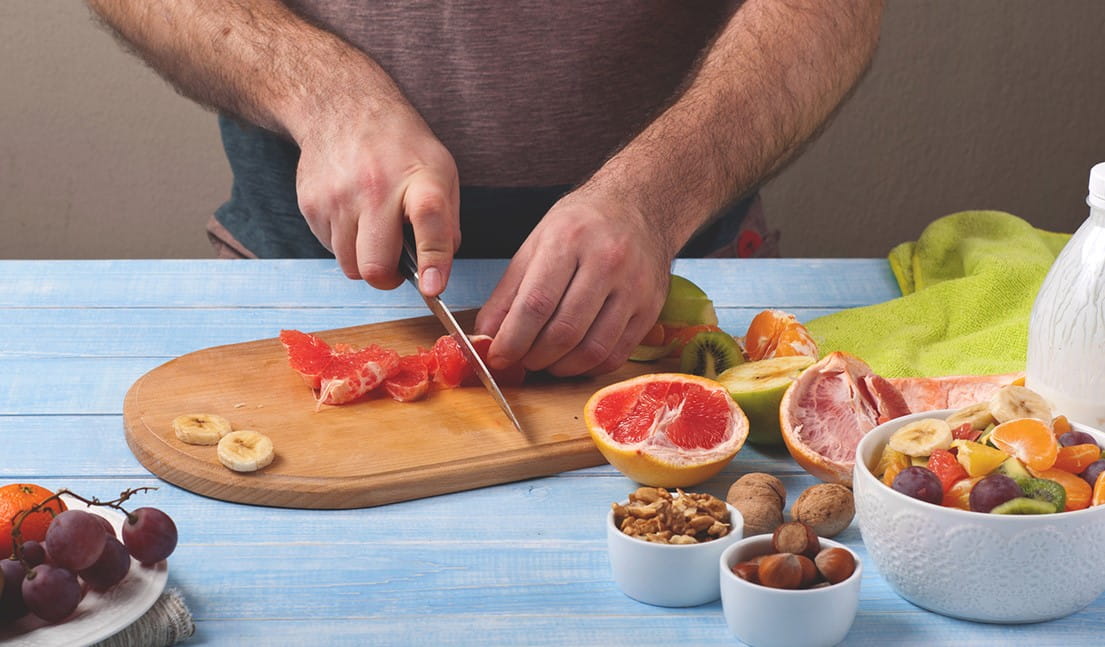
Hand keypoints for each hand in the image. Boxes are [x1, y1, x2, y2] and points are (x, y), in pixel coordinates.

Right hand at [294, 104, 460, 296]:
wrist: (342, 106)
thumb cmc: (400, 145)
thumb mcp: (441, 171)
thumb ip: (446, 222)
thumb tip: (438, 270)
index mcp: (420, 179)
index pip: (429, 222)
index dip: (432, 261)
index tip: (431, 288)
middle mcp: (376, 189)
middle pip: (376, 264)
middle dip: (387, 278)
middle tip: (395, 267)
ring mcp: (339, 198)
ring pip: (351, 265)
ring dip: (365, 260)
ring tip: (373, 230)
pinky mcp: (311, 205)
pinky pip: (331, 249)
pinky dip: (345, 243)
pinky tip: (352, 214)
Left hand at [475, 189, 672, 375]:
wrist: (639, 206)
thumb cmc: (582, 225)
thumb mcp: (536, 244)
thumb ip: (508, 293)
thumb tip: (487, 337)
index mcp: (569, 239)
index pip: (536, 304)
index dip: (513, 339)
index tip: (498, 357)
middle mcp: (606, 261)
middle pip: (564, 331)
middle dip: (534, 357)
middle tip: (521, 360)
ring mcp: (634, 286)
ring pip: (592, 349)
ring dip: (561, 367)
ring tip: (545, 362)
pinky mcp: (651, 308)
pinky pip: (617, 354)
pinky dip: (588, 367)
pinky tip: (573, 360)